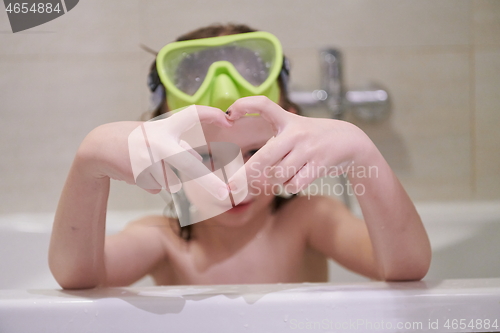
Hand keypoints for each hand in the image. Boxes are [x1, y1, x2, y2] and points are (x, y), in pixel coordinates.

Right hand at [80, 105, 232, 198]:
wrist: (100, 146)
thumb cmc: (135, 140)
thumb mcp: (157, 136)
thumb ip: (179, 147)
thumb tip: (199, 161)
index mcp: (166, 127)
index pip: (192, 113)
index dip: (210, 114)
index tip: (228, 119)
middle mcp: (159, 141)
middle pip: (187, 164)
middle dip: (208, 182)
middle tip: (223, 195)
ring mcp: (148, 158)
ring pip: (170, 180)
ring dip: (162, 178)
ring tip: (144, 163)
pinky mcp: (138, 173)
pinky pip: (156, 186)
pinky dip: (149, 182)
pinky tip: (135, 170)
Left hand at [225, 96, 372, 193]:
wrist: (351, 142)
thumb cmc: (314, 139)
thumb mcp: (294, 129)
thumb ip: (273, 145)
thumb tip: (250, 173)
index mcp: (287, 121)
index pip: (264, 105)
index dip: (245, 105)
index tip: (228, 113)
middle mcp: (296, 133)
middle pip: (264, 157)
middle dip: (246, 175)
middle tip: (232, 187)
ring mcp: (308, 149)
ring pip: (278, 175)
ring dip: (277, 180)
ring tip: (286, 172)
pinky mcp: (319, 164)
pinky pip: (293, 184)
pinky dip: (291, 186)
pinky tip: (298, 177)